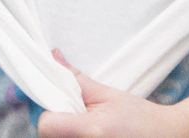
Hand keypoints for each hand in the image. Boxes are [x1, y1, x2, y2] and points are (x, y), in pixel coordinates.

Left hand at [38, 51, 178, 137]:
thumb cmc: (141, 118)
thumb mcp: (109, 94)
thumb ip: (77, 80)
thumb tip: (53, 58)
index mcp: (91, 130)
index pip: (47, 125)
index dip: (50, 113)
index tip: (64, 106)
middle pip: (49, 137)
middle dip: (58, 123)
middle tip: (79, 115)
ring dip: (65, 133)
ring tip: (87, 126)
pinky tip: (91, 134)